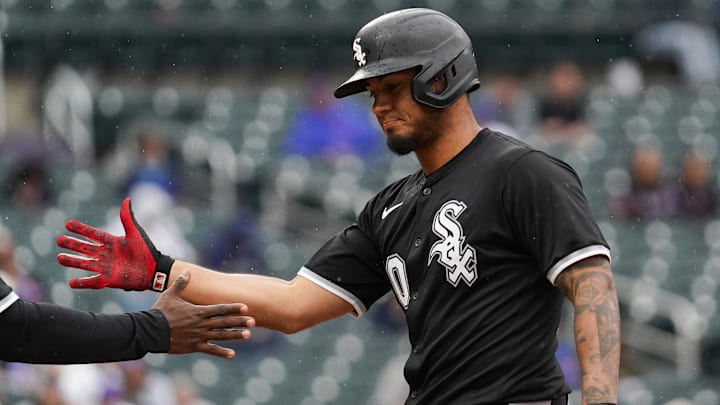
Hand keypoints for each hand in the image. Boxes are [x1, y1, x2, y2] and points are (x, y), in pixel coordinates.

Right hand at [56, 198, 174, 290]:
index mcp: (111, 242)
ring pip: (85, 263)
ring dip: (73, 261)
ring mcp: (106, 267)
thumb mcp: (135, 232)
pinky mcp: (109, 280)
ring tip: (60, 258)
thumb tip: (126, 199)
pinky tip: (71, 282)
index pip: (92, 234)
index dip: (81, 230)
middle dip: (72, 244)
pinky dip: (82, 283)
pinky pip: (92, 282)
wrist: (155, 270)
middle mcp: (106, 254)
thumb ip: (127, 217)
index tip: (68, 224)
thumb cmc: (146, 251)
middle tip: (59, 240)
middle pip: (85, 248)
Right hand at [154, 271, 254, 358]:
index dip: (234, 308)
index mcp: (198, 311)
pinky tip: (232, 354)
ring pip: (221, 335)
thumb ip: (181, 284)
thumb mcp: (170, 295)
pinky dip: (221, 352)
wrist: (151, 331)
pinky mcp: (194, 346)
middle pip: (224, 322)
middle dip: (239, 321)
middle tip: (253, 322)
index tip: (246, 307)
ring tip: (248, 335)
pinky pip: (210, 350)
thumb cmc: (160, 312)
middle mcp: (202, 324)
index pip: (220, 309)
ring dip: (235, 335)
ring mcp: (199, 336)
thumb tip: (187, 271)